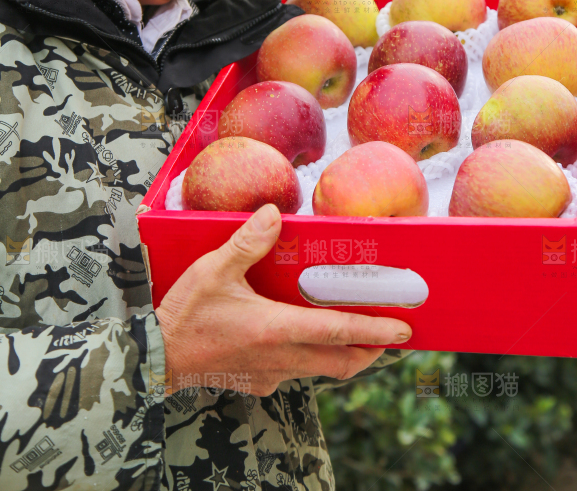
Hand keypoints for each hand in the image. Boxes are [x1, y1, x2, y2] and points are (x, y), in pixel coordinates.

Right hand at [155, 204, 411, 395]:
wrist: (155, 359)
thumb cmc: (185, 314)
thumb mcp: (214, 269)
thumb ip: (248, 242)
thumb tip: (275, 213)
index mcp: (275, 329)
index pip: (338, 332)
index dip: (375, 330)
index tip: (403, 328)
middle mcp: (280, 357)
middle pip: (341, 362)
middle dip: (371, 351)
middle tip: (391, 334)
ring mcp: (270, 373)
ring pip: (322, 370)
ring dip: (344, 355)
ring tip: (358, 334)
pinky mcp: (258, 381)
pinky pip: (296, 372)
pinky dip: (313, 358)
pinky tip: (304, 338)